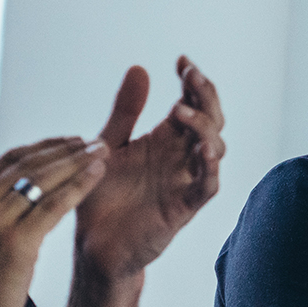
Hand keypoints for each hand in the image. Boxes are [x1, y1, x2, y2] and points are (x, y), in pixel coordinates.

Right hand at [0, 137, 105, 306]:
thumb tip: (14, 193)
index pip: (10, 159)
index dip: (45, 146)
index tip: (72, 141)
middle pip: (29, 163)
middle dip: (66, 149)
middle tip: (97, 141)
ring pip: (43, 179)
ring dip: (78, 161)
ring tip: (103, 150)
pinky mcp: (16, 241)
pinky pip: (54, 204)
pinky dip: (79, 185)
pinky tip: (98, 175)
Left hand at [74, 58, 225, 280]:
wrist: (92, 245)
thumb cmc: (101, 197)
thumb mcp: (108, 145)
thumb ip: (126, 111)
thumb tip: (140, 68)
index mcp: (165, 140)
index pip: (191, 103)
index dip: (192, 82)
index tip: (182, 62)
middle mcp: (181, 157)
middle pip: (210, 120)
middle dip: (205, 96)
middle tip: (191, 77)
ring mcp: (185, 180)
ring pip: (215, 148)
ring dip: (204, 128)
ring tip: (181, 112)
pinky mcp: (183, 206)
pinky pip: (207, 185)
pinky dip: (210, 167)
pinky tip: (202, 149)